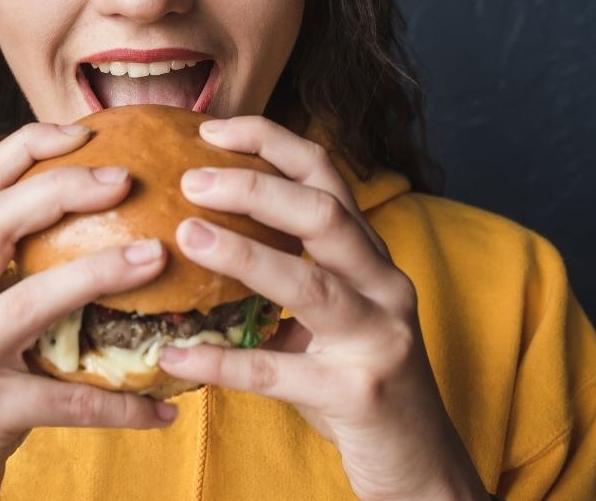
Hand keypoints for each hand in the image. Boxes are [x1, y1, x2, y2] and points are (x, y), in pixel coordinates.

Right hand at [0, 123, 176, 500]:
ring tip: (158, 256)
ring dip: (100, 271)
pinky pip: (69, 402)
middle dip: (64, 188)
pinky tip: (165, 408)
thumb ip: (17, 286)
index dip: (26, 147)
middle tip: (128, 178)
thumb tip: (104, 246)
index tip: (83, 130)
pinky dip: (123, 403)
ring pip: (33, 299)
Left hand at [155, 116, 487, 500]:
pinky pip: (279, 373)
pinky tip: (175, 356)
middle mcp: (385, 285)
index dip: (271, 142)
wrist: (420, 465)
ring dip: (243, 255)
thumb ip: (288, 275)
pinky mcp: (360, 394)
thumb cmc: (356, 382)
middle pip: (325, 214)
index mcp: (371, 258)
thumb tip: (198, 238)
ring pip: (310, 284)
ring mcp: (379, 339)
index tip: (211, 130)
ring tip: (185, 235)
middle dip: (256, 187)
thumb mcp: (330, 317)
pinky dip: (221, 363)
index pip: (326, 176)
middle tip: (190, 179)